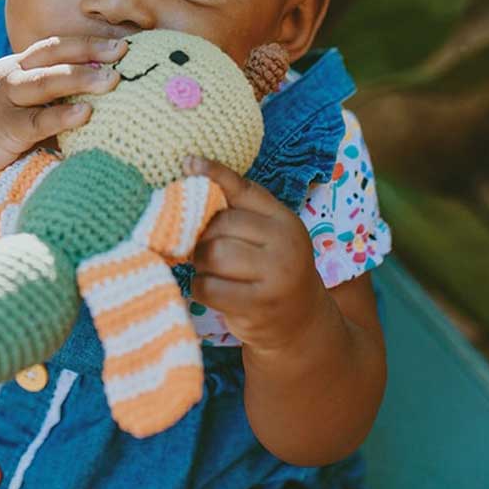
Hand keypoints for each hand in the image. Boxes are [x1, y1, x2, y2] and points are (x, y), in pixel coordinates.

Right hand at [0, 35, 126, 189]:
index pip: (56, 47)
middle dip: (90, 51)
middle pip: (53, 55)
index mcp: (18, 67)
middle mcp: (12, 76)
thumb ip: (48, 98)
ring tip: (112, 80)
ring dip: (79, 78)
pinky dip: (61, 116)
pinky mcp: (3, 129)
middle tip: (124, 51)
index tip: (123, 42)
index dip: (88, 43)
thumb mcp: (16, 101)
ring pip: (45, 82)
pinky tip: (85, 115)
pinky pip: (35, 121)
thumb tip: (99, 101)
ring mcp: (6, 101)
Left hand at [182, 155, 325, 354]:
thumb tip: (190, 170)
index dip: (214, 174)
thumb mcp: (268, 236)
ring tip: (208, 268)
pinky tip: (210, 290)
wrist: (301, 325)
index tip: (187, 163)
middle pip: (221, 225)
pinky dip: (201, 287)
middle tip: (203, 248)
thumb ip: (239, 210)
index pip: (244, 190)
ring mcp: (275, 276)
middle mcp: (285, 244)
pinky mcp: (258, 306)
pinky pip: (210, 287)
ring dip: (200, 262)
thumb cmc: (272, 271)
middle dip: (202, 236)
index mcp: (285, 220)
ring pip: (214, 254)